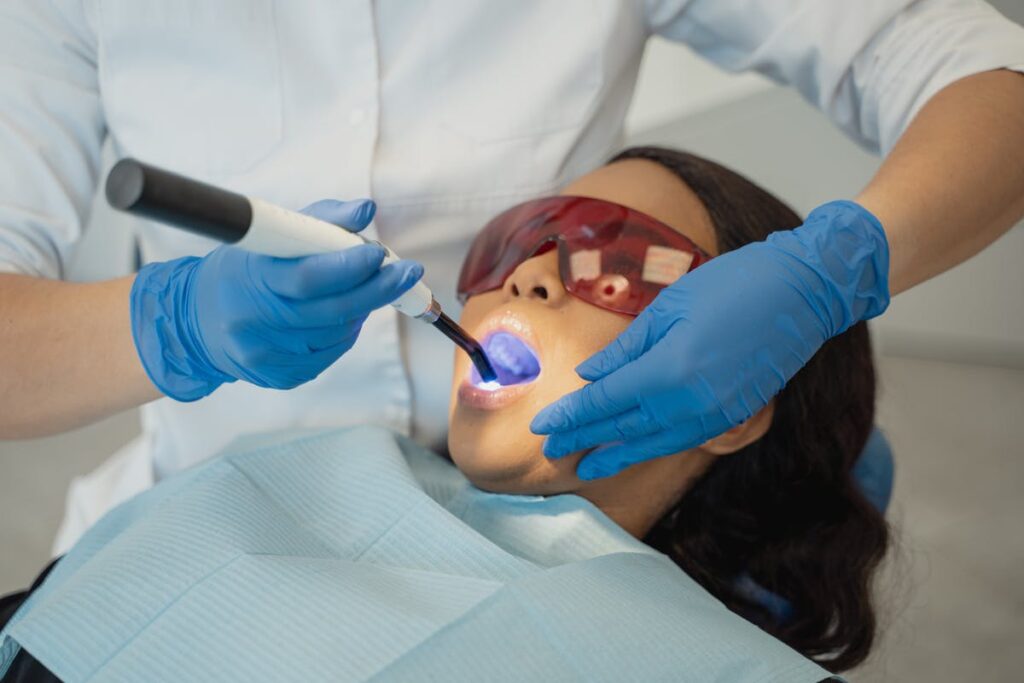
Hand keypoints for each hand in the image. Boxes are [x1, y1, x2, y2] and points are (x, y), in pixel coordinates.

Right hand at [130, 198, 422, 399]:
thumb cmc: (246, 269)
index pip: (307, 277)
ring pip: (337, 332)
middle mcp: (253, 323)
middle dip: (377, 288)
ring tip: (364, 287)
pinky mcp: (281, 378)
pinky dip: (344, 331)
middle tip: (407, 272)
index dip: (348, 267)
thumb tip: (367, 210)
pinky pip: (330, 352)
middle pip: (332, 310)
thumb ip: (323, 220)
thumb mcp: (272, 236)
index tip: (380, 254)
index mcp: (250, 280)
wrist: (199, 322)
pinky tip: (339, 315)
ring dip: (361, 308)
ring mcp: (267, 356)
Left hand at [531, 200, 889, 479]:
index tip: (541, 427)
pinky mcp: (734, 414)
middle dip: (585, 440)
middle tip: (550, 451)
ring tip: (587, 465)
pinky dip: (653, 446)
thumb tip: (590, 375)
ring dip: (617, 454)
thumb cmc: (734, 285)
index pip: (607, 402)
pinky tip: (635, 448)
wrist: (804, 291)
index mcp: (671, 370)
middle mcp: (692, 402)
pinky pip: (683, 438)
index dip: (572, 417)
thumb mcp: (670, 307)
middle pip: (625, 429)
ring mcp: (717, 413)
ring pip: (655, 442)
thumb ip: (627, 348)